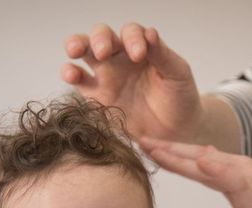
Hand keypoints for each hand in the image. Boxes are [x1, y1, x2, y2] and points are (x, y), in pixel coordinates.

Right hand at [61, 23, 203, 142]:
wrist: (176, 132)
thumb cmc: (180, 98)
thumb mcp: (177, 74)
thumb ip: (162, 55)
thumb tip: (149, 32)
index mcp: (141, 48)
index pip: (130, 32)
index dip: (132, 38)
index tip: (139, 55)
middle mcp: (120, 57)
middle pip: (101, 36)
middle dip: (99, 39)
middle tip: (103, 51)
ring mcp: (106, 76)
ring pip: (84, 52)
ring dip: (76, 46)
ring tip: (75, 52)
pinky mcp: (96, 97)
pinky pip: (78, 81)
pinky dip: (70, 74)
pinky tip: (71, 75)